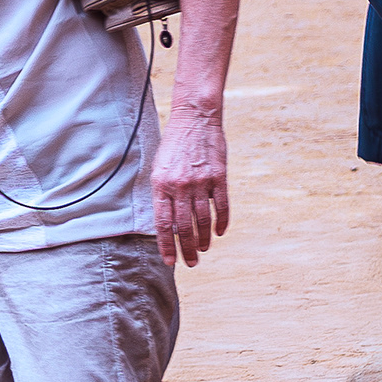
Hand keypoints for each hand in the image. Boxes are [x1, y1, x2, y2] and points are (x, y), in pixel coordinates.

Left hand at [151, 105, 232, 263]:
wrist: (195, 118)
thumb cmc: (175, 144)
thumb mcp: (160, 168)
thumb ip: (162, 194)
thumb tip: (167, 223)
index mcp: (161, 185)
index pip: (162, 224)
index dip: (166, 245)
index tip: (170, 261)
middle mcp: (180, 186)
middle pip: (183, 227)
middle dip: (187, 249)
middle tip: (191, 263)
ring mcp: (200, 182)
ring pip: (202, 220)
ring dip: (203, 240)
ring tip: (203, 250)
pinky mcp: (218, 176)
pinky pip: (221, 206)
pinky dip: (221, 222)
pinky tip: (219, 232)